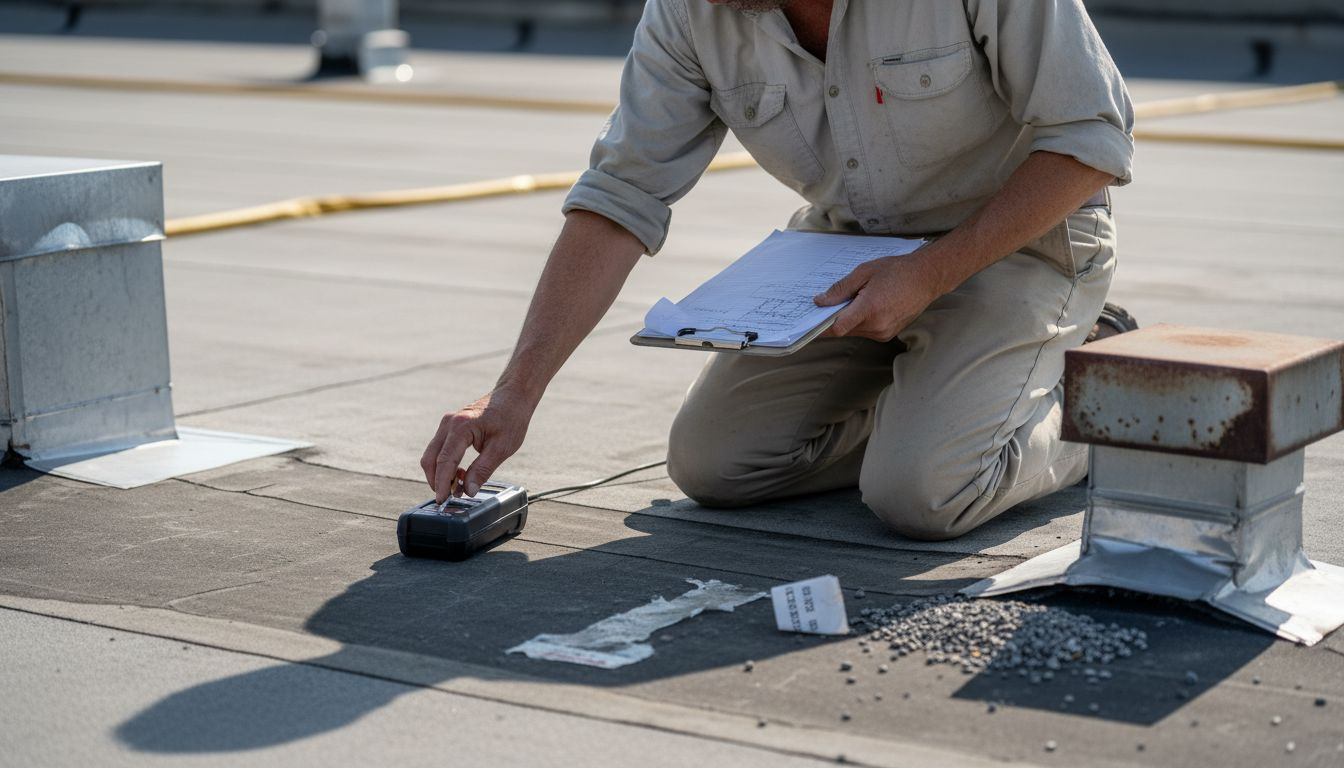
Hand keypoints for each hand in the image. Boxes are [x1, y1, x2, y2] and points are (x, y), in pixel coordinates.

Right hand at [420, 388, 534, 502]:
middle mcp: (449, 423)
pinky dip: (444, 464)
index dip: (442, 483)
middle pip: (430, 459)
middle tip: (449, 497)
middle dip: (436, 481)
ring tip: (458, 487)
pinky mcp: (449, 426)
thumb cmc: (511, 418)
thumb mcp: (501, 448)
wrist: (513, 396)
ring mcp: (447, 423)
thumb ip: (482, 470)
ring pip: (432, 455)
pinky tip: (459, 473)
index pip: (444, 461)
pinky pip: (439, 449)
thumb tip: (469, 490)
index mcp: (461, 427)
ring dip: (440, 474)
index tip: (442, 500)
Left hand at [813, 252, 941, 340]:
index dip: (820, 326)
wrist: (926, 278)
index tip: (810, 322)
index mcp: (870, 309)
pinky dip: (860, 321)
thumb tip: (821, 301)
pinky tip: (868, 305)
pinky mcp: (887, 334)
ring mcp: (883, 332)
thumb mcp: (864, 272)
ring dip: (848, 319)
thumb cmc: (897, 271)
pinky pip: (865, 331)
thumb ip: (841, 289)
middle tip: (833, 301)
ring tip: (858, 298)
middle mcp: (877, 325)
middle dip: (835, 318)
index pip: (837, 328)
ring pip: (854, 331)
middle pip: (843, 330)